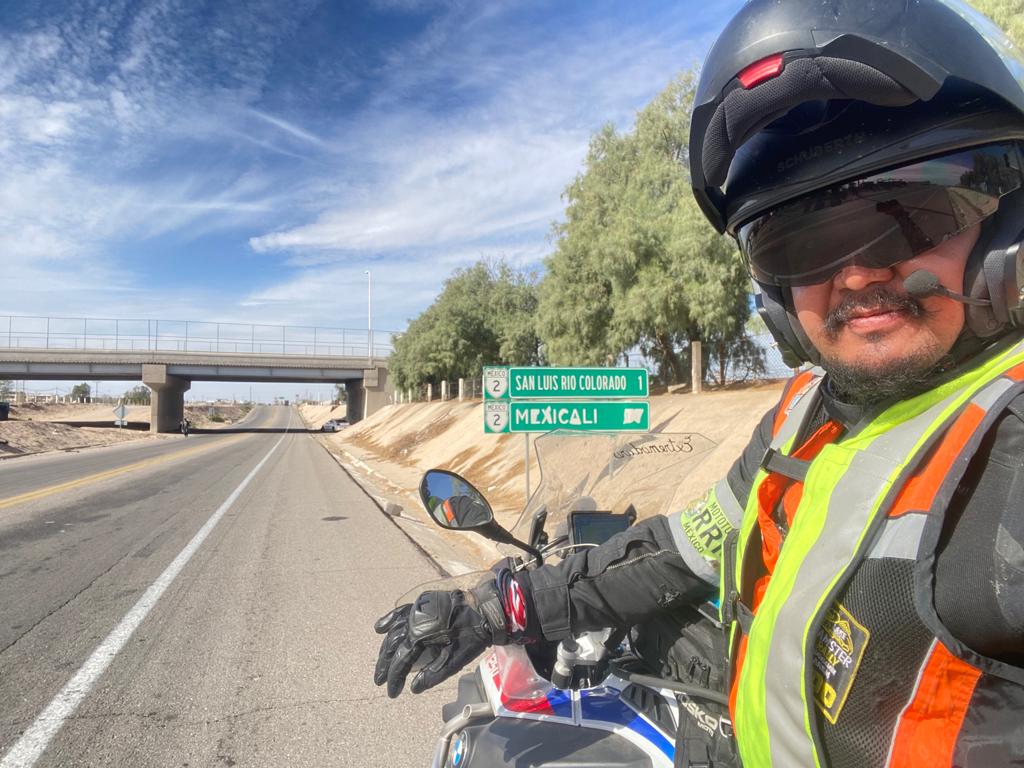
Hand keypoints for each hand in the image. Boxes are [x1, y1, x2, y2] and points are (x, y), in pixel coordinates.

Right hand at [374, 582, 506, 697]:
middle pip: (392, 646)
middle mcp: (413, 622)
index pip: (400, 661)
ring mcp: (416, 610)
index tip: (392, 692)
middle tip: (379, 680)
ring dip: (385, 647)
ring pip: (394, 630)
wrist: (486, 609)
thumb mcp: (456, 660)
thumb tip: (414, 688)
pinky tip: (381, 628)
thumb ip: (433, 674)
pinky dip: (390, 620)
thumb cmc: (473, 635)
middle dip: (385, 665)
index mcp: (420, 636)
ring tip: (381, 661)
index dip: (394, 679)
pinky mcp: (422, 603)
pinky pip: (401, 612)